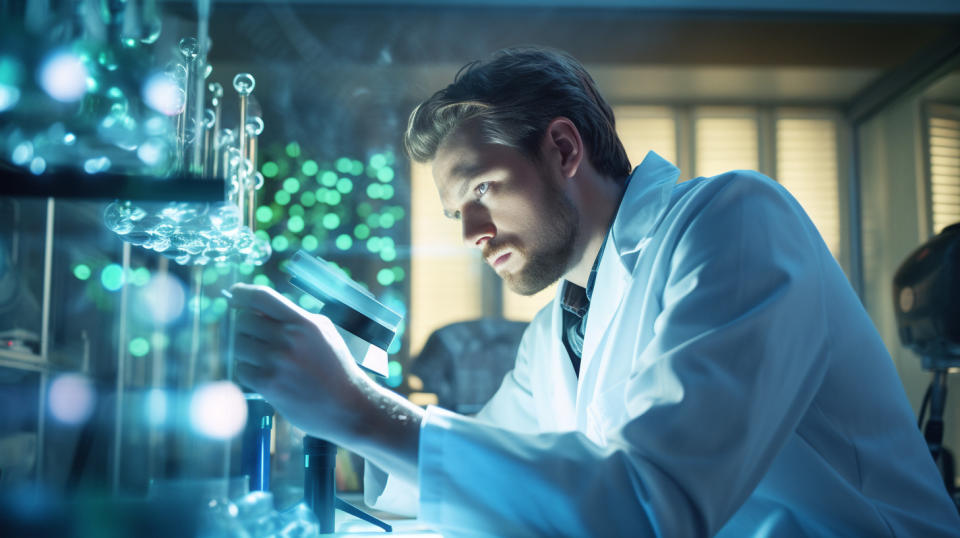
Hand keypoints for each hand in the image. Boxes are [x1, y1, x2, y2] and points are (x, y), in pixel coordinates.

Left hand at [227, 283, 369, 442]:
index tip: (234, 295)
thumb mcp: (323, 333)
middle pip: (243, 321)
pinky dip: (248, 371)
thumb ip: (294, 319)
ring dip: (246, 351)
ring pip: (239, 345)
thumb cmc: (335, 368)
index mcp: (304, 323)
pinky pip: (241, 369)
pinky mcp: (269, 385)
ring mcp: (278, 362)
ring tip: (265, 360)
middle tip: (257, 339)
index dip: (242, 293)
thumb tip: (258, 310)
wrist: (348, 406)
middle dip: (246, 328)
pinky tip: (265, 375)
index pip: (262, 297)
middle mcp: (290, 339)